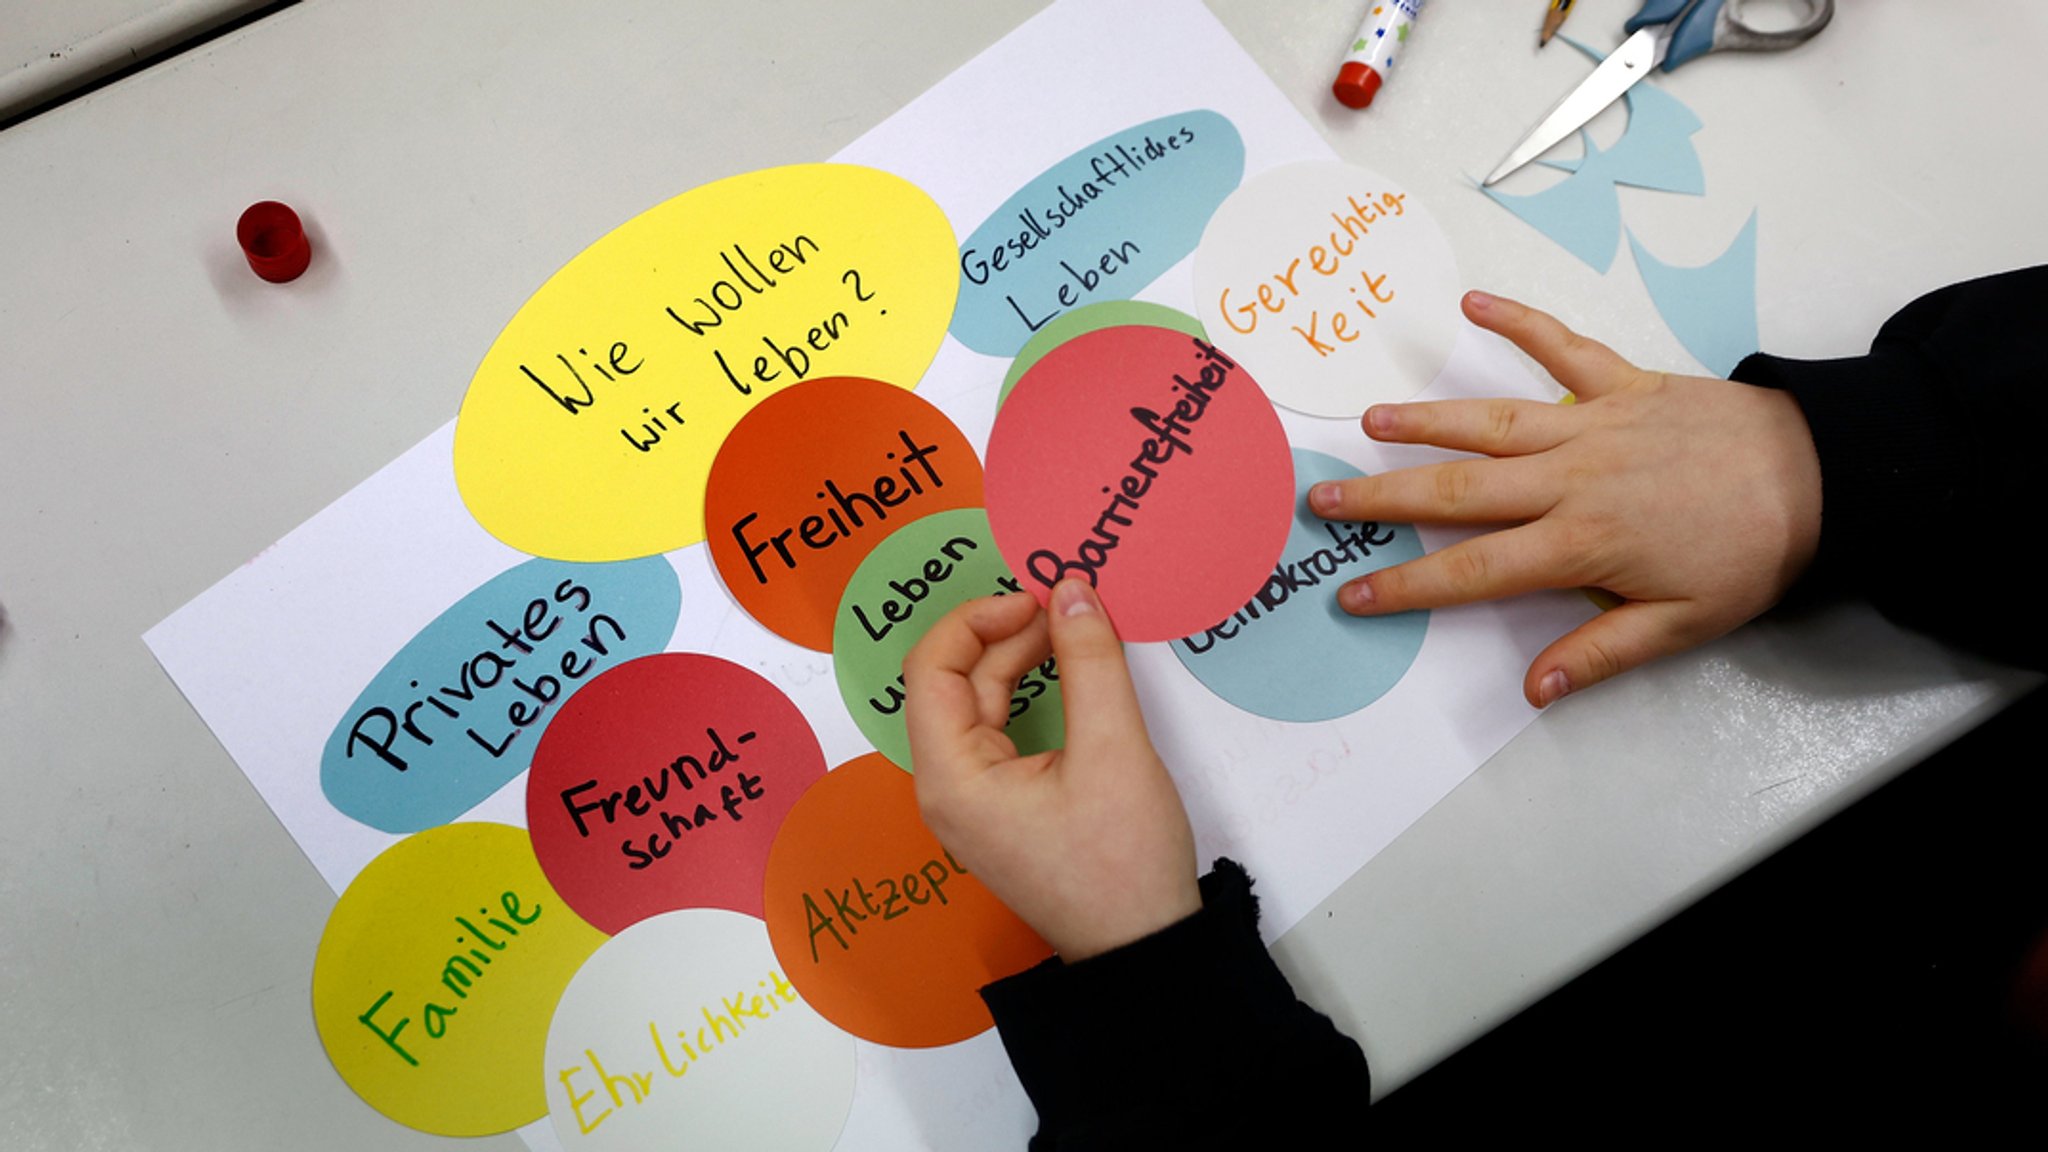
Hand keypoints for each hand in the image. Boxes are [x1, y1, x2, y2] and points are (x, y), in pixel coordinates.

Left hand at [904, 579, 1200, 960]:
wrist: (1144, 952)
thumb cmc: (1123, 862)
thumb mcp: (1114, 749)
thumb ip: (1090, 661)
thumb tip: (1073, 590)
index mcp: (953, 777)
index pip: (932, 668)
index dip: (978, 618)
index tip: (1038, 596)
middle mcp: (947, 789)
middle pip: (954, 684)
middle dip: (1006, 634)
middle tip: (1067, 605)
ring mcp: (972, 804)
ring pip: (979, 707)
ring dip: (1020, 662)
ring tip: (1072, 629)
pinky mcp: (1001, 811)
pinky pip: (1000, 735)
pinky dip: (1030, 697)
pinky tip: (1068, 675)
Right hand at [1312, 291, 1822, 706]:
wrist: (1823, 476)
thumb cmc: (1752, 554)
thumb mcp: (1684, 624)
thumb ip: (1601, 653)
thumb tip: (1534, 688)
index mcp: (1580, 542)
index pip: (1474, 570)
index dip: (1408, 584)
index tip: (1356, 593)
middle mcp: (1572, 478)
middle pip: (1459, 490)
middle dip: (1386, 497)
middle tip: (1326, 500)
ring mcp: (1593, 424)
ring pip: (1492, 421)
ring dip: (1427, 418)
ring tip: (1371, 419)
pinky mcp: (1624, 384)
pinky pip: (1562, 347)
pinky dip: (1519, 322)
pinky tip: (1473, 305)